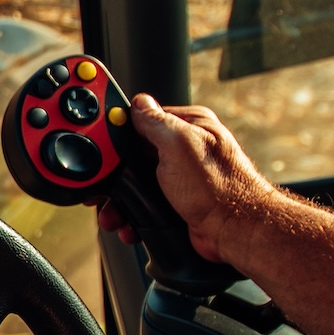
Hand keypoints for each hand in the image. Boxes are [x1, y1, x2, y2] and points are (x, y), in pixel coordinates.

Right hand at [95, 95, 277, 265]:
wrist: (234, 231)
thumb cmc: (219, 187)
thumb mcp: (179, 144)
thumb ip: (155, 121)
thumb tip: (138, 103)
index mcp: (188, 126)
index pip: (143, 120)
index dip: (118, 132)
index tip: (98, 143)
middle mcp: (185, 149)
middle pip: (135, 154)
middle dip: (115, 174)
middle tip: (99, 187)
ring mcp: (181, 177)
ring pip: (138, 183)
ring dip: (121, 200)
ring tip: (113, 213)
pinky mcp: (177, 202)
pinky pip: (145, 204)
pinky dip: (133, 215)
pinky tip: (131, 224)